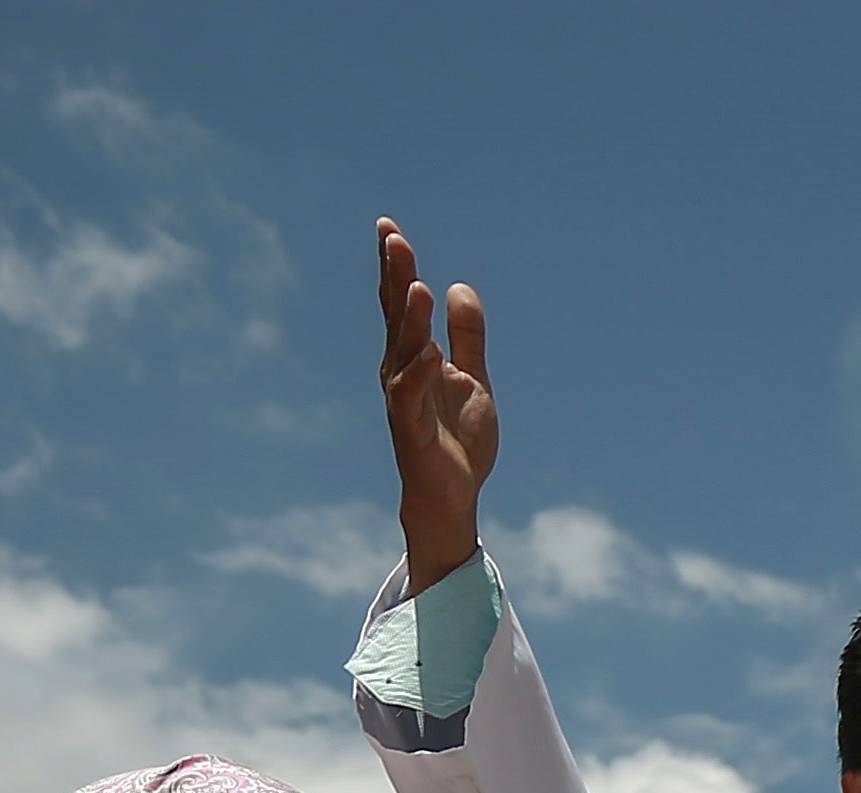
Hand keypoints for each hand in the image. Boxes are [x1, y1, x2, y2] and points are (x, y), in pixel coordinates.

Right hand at [372, 220, 498, 594]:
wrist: (455, 497)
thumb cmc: (456, 440)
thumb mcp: (472, 379)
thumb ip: (467, 337)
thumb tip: (459, 288)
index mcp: (413, 357)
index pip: (400, 303)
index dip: (395, 266)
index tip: (388, 227)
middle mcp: (400, 372)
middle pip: (395, 316)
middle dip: (393, 276)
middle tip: (391, 234)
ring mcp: (403, 400)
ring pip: (402, 351)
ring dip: (408, 318)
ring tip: (415, 282)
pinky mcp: (412, 431)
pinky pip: (412, 397)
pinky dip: (420, 373)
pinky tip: (430, 351)